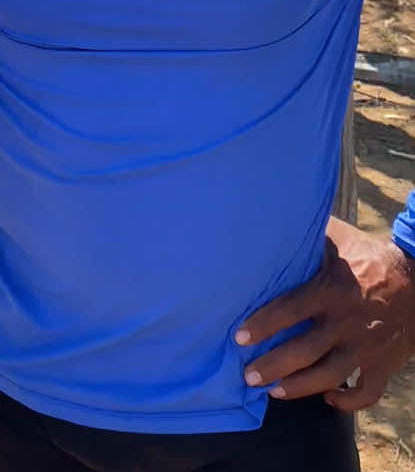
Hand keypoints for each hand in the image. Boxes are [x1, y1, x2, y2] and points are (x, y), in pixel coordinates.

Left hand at [235, 217, 414, 408]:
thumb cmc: (367, 255)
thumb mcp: (338, 239)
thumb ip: (307, 237)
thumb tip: (269, 222)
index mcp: (332, 289)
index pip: (291, 309)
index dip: (264, 324)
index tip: (240, 338)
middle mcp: (347, 321)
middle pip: (306, 351)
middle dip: (274, 366)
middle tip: (248, 376)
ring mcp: (367, 346)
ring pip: (331, 376)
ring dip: (301, 388)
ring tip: (274, 392)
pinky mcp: (384, 363)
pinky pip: (367, 392)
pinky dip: (348, 401)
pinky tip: (327, 397)